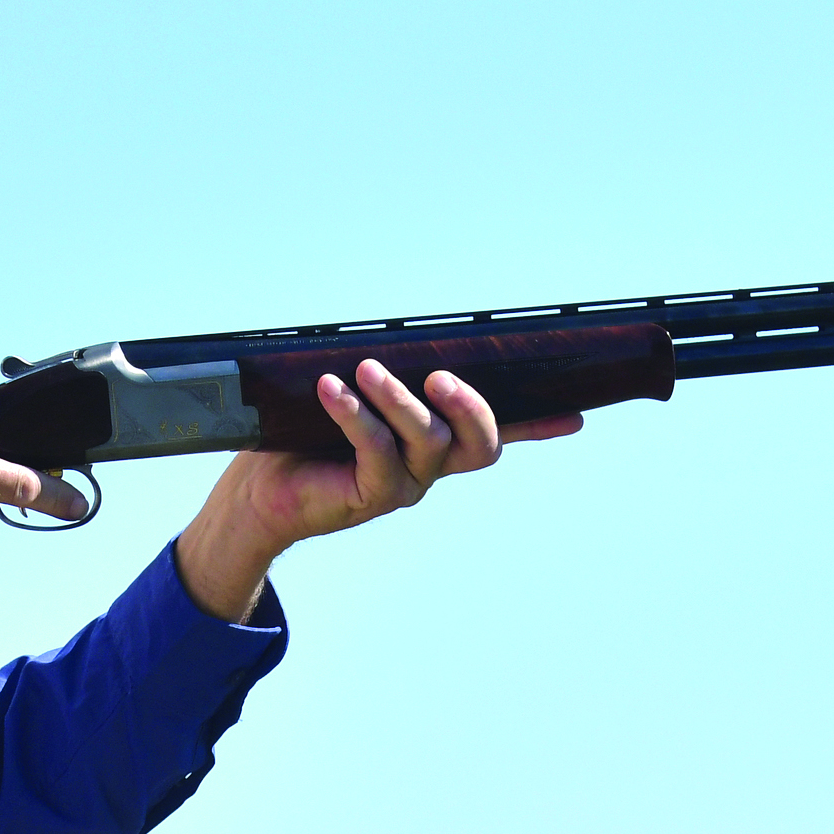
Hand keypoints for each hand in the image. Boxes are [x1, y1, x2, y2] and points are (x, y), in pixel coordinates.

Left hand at [174, 360, 580, 619]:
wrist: (258, 491)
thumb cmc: (304, 436)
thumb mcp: (352, 397)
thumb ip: (384, 375)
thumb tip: (390, 336)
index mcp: (436, 444)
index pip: (497, 434)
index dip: (538, 426)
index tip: (576, 415)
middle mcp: (430, 467)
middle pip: (480, 444)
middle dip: (470, 405)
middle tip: (441, 376)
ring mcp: (405, 485)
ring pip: (427, 442)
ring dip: (398, 399)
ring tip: (367, 370)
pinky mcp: (369, 496)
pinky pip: (375, 452)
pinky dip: (354, 414)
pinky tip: (332, 389)